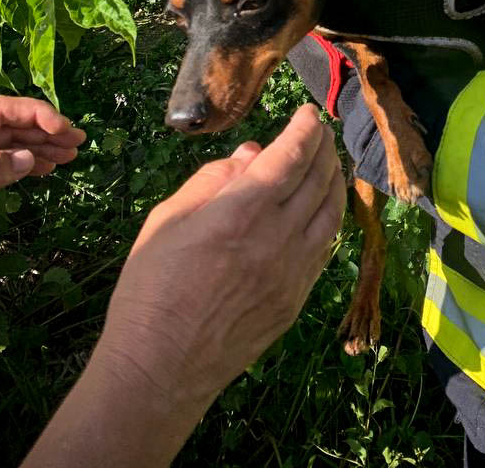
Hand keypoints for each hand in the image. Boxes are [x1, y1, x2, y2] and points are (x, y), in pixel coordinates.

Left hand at [0, 95, 85, 201]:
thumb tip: (28, 158)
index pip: (4, 108)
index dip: (38, 114)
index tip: (63, 128)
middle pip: (14, 124)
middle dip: (47, 132)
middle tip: (77, 141)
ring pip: (13, 141)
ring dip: (43, 148)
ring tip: (69, 155)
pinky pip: (4, 158)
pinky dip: (27, 162)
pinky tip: (47, 165)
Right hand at [93, 103, 345, 415]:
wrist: (158, 370)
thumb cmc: (150, 291)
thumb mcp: (167, 220)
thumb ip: (212, 180)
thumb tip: (251, 154)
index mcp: (241, 212)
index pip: (290, 156)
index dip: (305, 129)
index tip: (308, 114)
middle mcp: (276, 239)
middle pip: (317, 180)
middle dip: (322, 148)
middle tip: (320, 131)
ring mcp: (291, 273)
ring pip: (330, 214)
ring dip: (334, 181)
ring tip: (328, 163)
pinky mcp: (295, 300)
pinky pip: (324, 249)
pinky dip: (329, 219)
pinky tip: (322, 210)